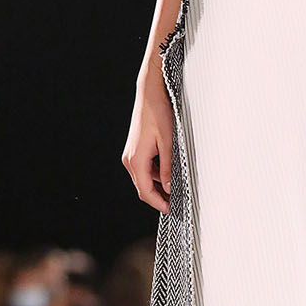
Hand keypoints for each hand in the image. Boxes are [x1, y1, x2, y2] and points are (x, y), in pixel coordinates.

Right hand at [121, 70, 174, 213]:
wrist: (150, 94)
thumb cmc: (158, 113)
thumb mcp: (168, 142)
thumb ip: (168, 167)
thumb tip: (170, 187)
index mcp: (136, 160)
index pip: (145, 192)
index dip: (159, 203)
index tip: (171, 210)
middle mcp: (130, 159)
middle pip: (143, 188)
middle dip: (158, 198)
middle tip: (175, 205)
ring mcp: (131, 154)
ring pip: (143, 179)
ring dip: (157, 187)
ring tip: (175, 191)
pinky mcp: (135, 150)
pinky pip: (144, 169)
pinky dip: (155, 176)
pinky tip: (168, 175)